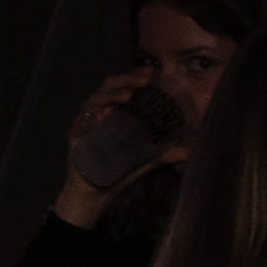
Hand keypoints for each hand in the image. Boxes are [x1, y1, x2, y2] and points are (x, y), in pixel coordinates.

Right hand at [51, 65, 183, 227]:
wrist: (95, 195)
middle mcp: (97, 113)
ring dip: (110, 96)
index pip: (122, 85)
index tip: (152, 71)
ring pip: (94, 100)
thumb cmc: (117, 173)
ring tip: (127, 96)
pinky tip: (102, 116)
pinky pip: (81, 123)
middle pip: (107, 86)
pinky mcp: (75, 137)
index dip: (135, 75)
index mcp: (113, 112)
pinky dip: (91, 118)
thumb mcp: (146, 160)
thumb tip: (191, 151)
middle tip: (144, 81)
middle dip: (125, 80)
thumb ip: (165, 153)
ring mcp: (84, 123)